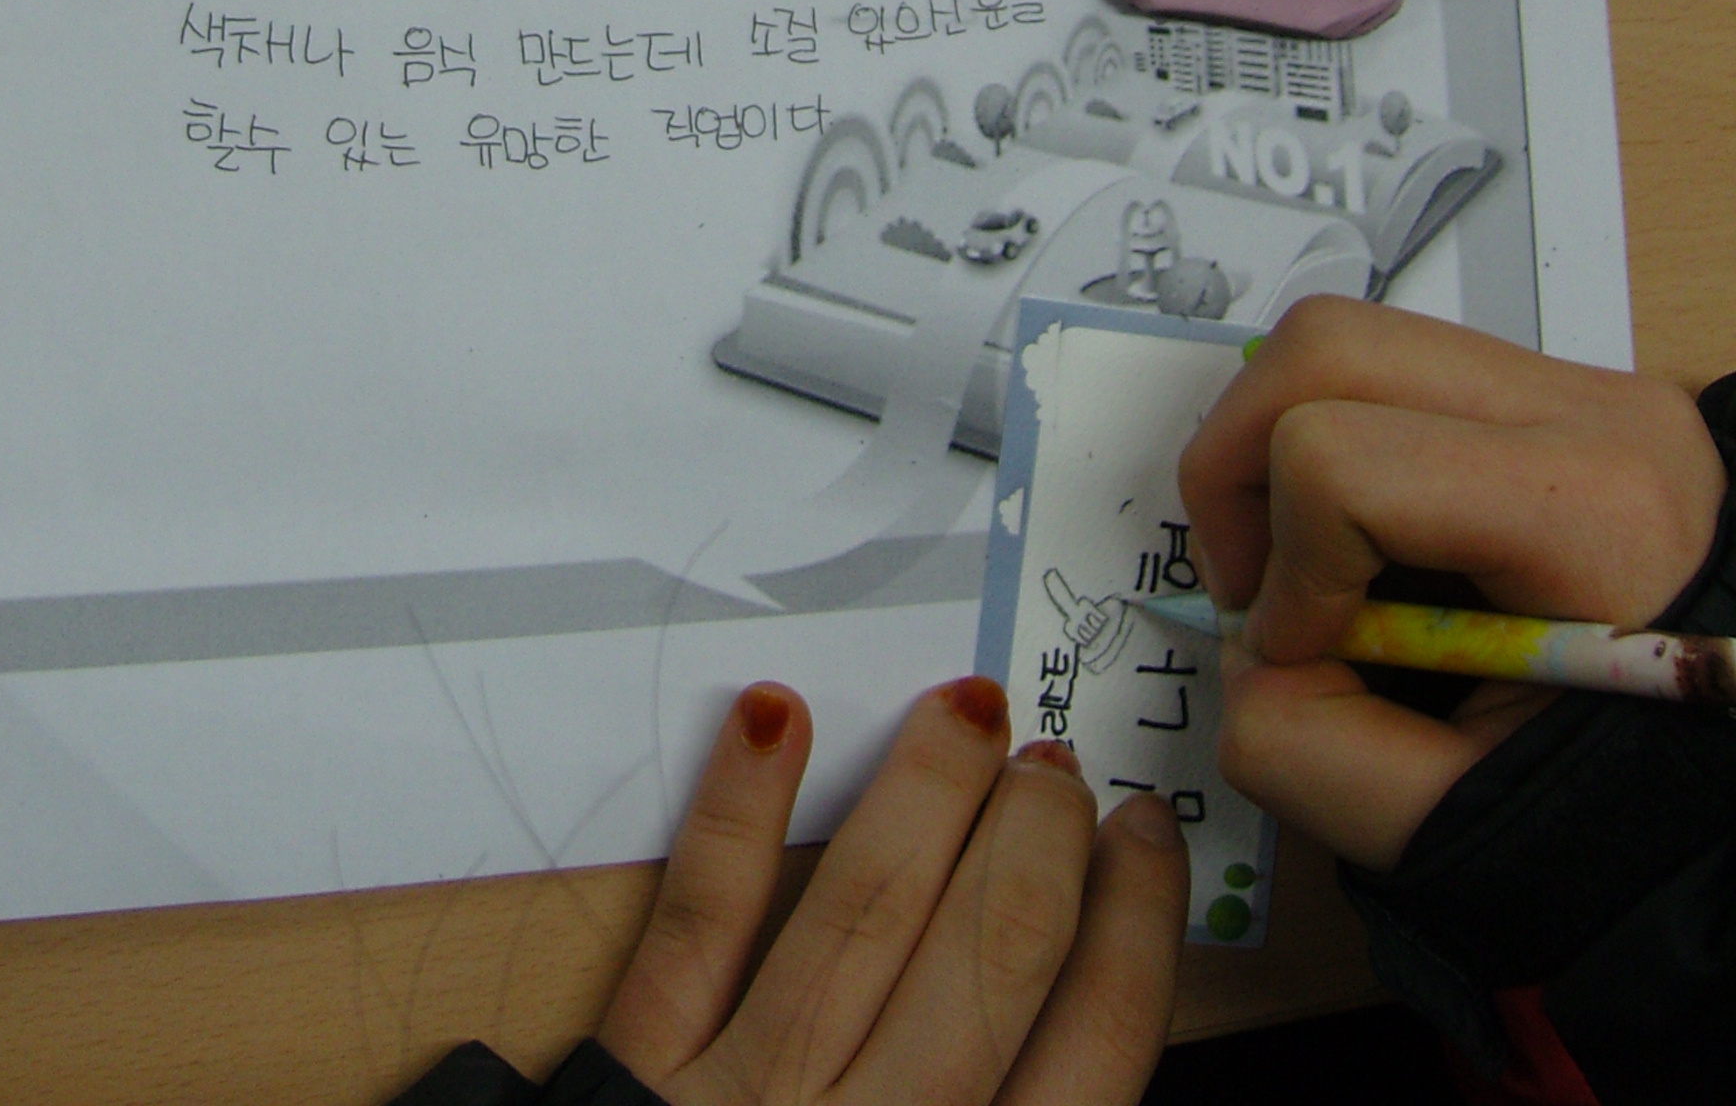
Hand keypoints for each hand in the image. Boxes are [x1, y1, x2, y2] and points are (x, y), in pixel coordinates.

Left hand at [598, 676, 1186, 1105]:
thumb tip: (1093, 1040)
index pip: (1092, 1053)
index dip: (1133, 927)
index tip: (1145, 836)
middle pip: (988, 961)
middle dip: (1036, 840)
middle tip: (1057, 763)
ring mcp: (752, 1101)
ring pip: (856, 916)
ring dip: (921, 797)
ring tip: (964, 715)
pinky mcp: (635, 1073)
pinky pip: (697, 925)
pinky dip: (734, 812)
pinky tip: (774, 715)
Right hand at [1176, 296, 1726, 871]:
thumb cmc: (1638, 805)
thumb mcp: (1460, 823)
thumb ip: (1303, 747)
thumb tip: (1245, 653)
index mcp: (1592, 513)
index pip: (1340, 462)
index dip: (1285, 572)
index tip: (1305, 659)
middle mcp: (1590, 413)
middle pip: (1326, 349)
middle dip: (1239, 464)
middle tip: (1252, 584)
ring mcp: (1579, 387)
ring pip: (1351, 339)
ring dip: (1280, 444)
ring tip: (1308, 565)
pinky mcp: (1559, 392)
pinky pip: (1397, 372)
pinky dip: (1340, 442)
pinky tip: (1374, 551)